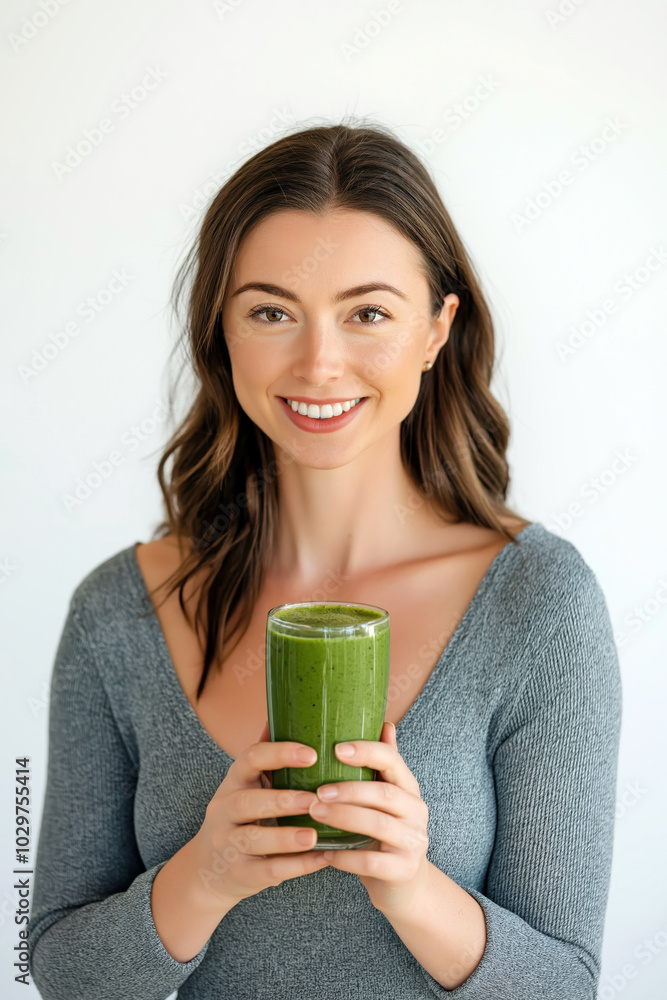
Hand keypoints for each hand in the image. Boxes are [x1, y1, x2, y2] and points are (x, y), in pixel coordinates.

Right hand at [191, 720, 329, 908]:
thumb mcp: (247, 784)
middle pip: (249, 802)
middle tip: (316, 798)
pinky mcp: (239, 874)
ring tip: (315, 835)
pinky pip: (267, 871)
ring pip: (254, 839)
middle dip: (283, 800)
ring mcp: (228, 844)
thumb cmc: (241, 817)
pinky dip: (296, 867)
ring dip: (285, 837)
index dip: (279, 754)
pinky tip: (323, 858)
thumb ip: (269, 755)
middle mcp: (225, 810)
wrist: (208, 870)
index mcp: (234, 781)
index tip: (312, 753)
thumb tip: (291, 707)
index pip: (250, 759)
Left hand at [307, 721, 430, 914]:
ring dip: (343, 817)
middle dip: (348, 789)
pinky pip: (371, 863)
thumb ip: (383, 765)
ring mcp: (413, 842)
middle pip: (384, 793)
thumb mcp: (386, 799)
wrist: (405, 887)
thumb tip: (384, 722)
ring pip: (378, 824)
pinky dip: (346, 857)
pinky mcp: (403, 871)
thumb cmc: (385, 835)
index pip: (392, 760)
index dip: (366, 751)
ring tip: (315, 813)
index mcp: (408, 788)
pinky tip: (325, 853)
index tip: (335, 749)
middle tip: (316, 790)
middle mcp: (416, 812)